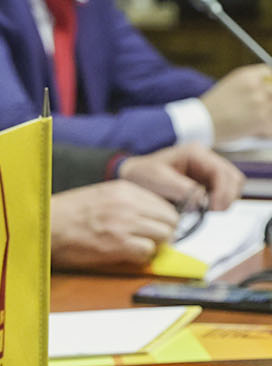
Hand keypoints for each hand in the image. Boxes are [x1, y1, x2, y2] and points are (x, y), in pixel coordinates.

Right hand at [49, 180, 177, 268]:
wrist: (44, 226)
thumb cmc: (66, 214)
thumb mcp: (99, 195)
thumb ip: (126, 201)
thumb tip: (149, 216)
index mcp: (123, 189)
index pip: (164, 204)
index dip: (161, 220)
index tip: (154, 228)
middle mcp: (127, 204)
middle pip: (169, 220)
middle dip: (162, 233)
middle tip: (148, 240)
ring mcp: (124, 224)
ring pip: (163, 236)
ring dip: (153, 245)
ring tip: (135, 247)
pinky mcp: (118, 244)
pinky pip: (147, 252)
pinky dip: (140, 257)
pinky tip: (126, 255)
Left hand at [118, 142, 244, 210]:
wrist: (131, 176)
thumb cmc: (142, 174)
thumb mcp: (158, 180)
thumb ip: (182, 189)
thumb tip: (202, 202)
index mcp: (195, 153)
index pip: (223, 172)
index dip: (223, 191)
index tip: (213, 208)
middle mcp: (206, 159)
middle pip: (233, 178)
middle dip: (227, 196)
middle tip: (213, 212)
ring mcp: (207, 171)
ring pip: (231, 186)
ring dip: (224, 200)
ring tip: (207, 211)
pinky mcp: (205, 183)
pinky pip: (221, 193)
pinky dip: (217, 202)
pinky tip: (204, 209)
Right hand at [200, 65, 271, 141]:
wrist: (200, 122)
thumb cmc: (213, 105)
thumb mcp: (230, 85)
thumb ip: (250, 83)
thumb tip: (269, 87)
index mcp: (247, 76)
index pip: (269, 73)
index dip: (269, 82)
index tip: (266, 90)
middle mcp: (257, 88)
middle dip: (268, 100)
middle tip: (257, 107)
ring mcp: (261, 104)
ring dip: (266, 116)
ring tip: (250, 120)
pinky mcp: (261, 121)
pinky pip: (271, 127)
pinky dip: (264, 130)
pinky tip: (250, 130)